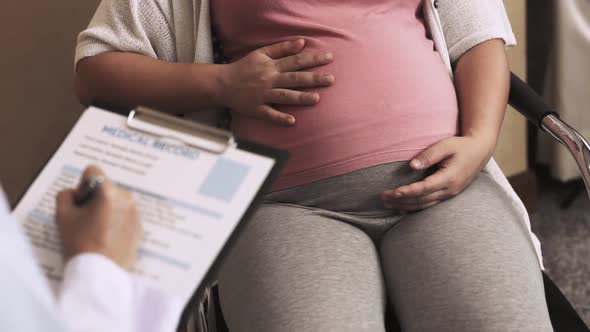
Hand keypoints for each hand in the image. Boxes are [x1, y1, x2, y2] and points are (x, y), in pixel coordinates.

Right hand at [56, 166, 141, 270]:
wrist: (101, 272)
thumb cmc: (81, 243)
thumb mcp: (63, 216)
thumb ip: (65, 195)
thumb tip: (75, 193)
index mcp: (109, 192)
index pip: (93, 171)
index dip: (82, 184)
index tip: (80, 201)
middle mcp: (126, 198)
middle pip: (106, 187)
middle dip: (94, 198)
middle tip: (85, 219)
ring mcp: (136, 212)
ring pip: (116, 201)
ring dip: (106, 209)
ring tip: (96, 230)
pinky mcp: (140, 226)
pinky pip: (124, 215)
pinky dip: (115, 220)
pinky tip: (106, 237)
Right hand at [219, 39, 334, 125]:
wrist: (222, 83)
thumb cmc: (244, 67)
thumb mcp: (260, 53)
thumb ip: (281, 48)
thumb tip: (301, 43)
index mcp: (271, 66)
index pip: (296, 61)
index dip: (313, 59)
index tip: (329, 58)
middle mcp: (269, 80)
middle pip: (294, 78)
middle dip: (313, 79)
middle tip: (331, 80)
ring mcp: (264, 95)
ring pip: (285, 96)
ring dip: (300, 98)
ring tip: (317, 99)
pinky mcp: (257, 109)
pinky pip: (269, 114)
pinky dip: (280, 118)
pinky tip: (292, 121)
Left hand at [381, 135, 495, 211]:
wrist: (480, 152)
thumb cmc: (462, 146)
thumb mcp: (446, 145)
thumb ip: (429, 155)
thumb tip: (412, 166)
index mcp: (450, 177)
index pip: (425, 188)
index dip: (408, 191)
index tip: (393, 192)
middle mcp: (450, 190)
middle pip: (422, 199)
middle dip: (401, 200)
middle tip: (383, 197)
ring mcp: (449, 194)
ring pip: (424, 205)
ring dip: (405, 205)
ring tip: (387, 203)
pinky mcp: (447, 195)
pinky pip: (428, 204)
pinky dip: (413, 207)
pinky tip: (401, 206)